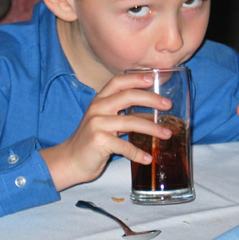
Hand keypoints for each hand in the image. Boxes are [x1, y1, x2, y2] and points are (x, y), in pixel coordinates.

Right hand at [40, 73, 171, 190]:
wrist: (70, 161)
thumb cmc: (91, 141)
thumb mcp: (105, 122)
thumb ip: (121, 114)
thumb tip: (151, 112)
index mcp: (99, 101)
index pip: (118, 82)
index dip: (135, 78)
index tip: (152, 79)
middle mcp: (97, 109)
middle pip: (128, 96)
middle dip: (151, 99)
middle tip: (168, 105)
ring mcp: (97, 125)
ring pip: (131, 122)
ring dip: (153, 128)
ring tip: (167, 134)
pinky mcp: (99, 142)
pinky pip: (125, 146)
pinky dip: (138, 153)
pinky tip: (148, 158)